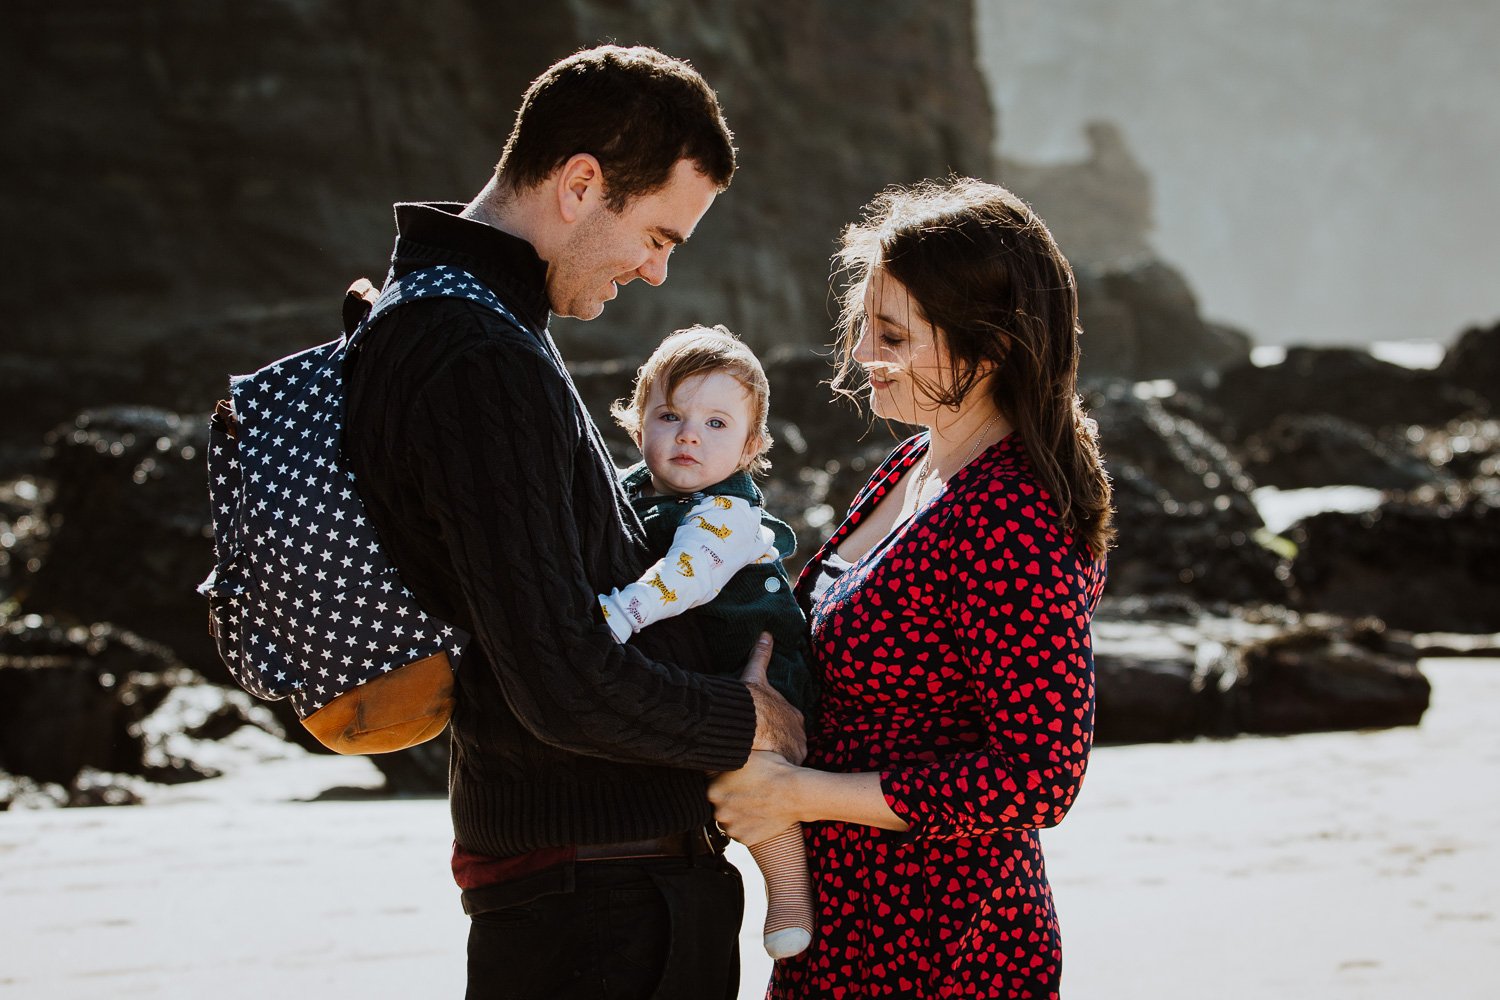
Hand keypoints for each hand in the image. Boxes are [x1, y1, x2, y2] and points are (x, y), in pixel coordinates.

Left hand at [708, 750, 802, 845]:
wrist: (795, 793)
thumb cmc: (773, 770)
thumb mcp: (745, 756)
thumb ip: (726, 760)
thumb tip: (718, 755)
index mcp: (712, 790)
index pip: (712, 789)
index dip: (725, 785)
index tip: (737, 784)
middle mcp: (717, 811)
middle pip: (719, 807)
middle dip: (730, 801)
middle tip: (749, 794)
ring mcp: (731, 828)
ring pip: (730, 822)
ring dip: (738, 816)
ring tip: (756, 805)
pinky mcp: (745, 840)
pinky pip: (742, 833)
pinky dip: (749, 827)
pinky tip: (761, 815)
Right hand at [743, 632, 805, 763]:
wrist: (748, 722)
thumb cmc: (751, 700)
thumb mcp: (756, 674)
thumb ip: (762, 655)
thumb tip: (766, 634)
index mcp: (793, 714)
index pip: (789, 722)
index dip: (777, 726)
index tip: (765, 731)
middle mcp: (798, 732)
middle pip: (791, 741)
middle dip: (780, 745)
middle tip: (762, 748)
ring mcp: (795, 748)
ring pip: (789, 756)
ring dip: (779, 759)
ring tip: (763, 763)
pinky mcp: (788, 762)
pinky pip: (785, 770)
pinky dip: (777, 771)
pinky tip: (765, 773)